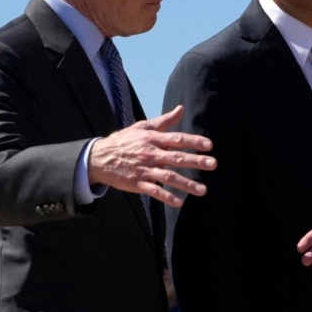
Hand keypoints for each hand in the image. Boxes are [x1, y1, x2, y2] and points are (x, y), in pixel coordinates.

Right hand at [88, 105, 216, 206]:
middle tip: (213, 164)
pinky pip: (154, 191)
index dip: (193, 141)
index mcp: (153, 139)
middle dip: (196, 161)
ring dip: (186, 184)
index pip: (176, 139)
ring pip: (168, 176)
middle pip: (176, 158)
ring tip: (202, 190)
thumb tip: (181, 109)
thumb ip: (164, 121)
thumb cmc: (124, 141)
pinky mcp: (137, 183)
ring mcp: (144, 169)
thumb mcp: (142, 128)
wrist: (98, 158)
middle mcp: (150, 154)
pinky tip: (179, 202)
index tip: (209, 145)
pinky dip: (166, 197)